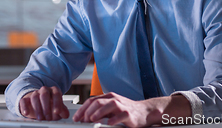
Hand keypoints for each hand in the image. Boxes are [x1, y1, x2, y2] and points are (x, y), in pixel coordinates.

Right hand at [19, 86, 69, 120]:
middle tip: (48, 117)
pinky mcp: (25, 99)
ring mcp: (34, 94)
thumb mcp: (56, 107)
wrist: (38, 103)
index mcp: (53, 91)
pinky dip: (24, 107)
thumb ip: (62, 110)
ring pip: (34, 97)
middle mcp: (44, 90)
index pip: (56, 93)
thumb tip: (66, 114)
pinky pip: (24, 100)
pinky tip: (26, 113)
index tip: (57, 112)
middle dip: (46, 106)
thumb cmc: (49, 105)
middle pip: (45, 94)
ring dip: (37, 108)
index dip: (57, 103)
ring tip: (40, 118)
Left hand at [72, 92, 190, 127]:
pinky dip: (114, 119)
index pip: (92, 100)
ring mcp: (122, 106)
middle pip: (98, 102)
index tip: (76, 118)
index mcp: (108, 97)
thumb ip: (100, 110)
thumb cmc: (127, 110)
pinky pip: (121, 115)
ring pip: (108, 105)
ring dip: (99, 112)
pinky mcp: (129, 114)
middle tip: (83, 120)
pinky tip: (108, 124)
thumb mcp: (112, 108)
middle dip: (88, 111)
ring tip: (92, 119)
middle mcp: (114, 99)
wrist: (145, 111)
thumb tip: (86, 117)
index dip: (83, 109)